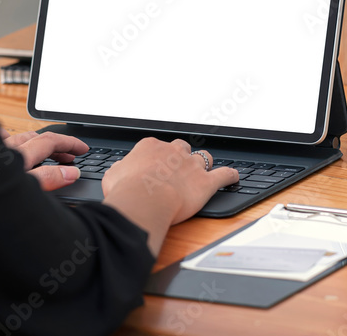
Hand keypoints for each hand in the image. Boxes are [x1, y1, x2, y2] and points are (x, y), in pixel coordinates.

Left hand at [1, 129, 88, 190]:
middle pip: (37, 139)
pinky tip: (9, 146)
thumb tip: (72, 172)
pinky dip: (8, 143)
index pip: (50, 141)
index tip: (82, 149)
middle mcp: (5, 149)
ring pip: (18, 139)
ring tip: (45, 152)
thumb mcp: (23, 192)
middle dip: (57, 145)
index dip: (69, 143)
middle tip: (70, 155)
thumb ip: (47, 179)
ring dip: (36, 143)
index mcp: (19, 156)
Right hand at [102, 138, 239, 253]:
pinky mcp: (205, 182)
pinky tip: (233, 176)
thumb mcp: (113, 175)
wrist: (144, 199)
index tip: (155, 166)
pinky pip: (224, 175)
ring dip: (204, 164)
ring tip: (204, 170)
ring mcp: (191, 165)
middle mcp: (173, 152)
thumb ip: (120, 169)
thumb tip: (119, 169)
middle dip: (182, 156)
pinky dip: (230, 176)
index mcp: (151, 147)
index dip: (158, 158)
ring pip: (203, 158)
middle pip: (182, 148)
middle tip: (178, 168)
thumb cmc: (126, 189)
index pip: (157, 147)